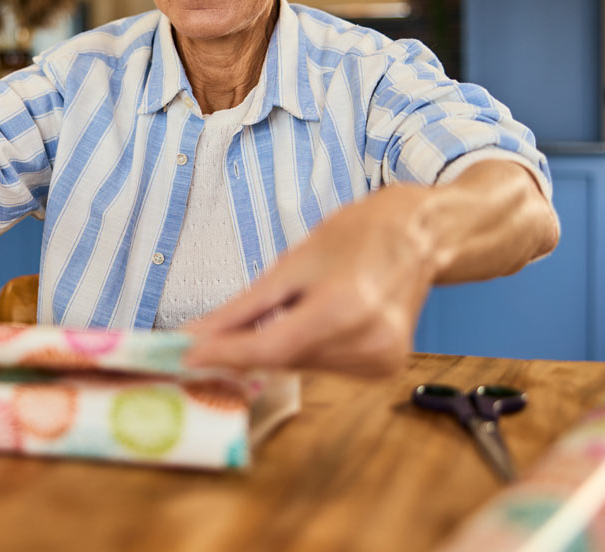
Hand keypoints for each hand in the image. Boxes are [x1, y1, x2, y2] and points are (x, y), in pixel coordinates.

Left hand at [183, 184, 436, 376]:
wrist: (419, 236)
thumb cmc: (357, 236)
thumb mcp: (292, 263)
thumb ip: (243, 308)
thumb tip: (197, 334)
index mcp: (344, 307)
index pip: (270, 348)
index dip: (224, 355)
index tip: (185, 355)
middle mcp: (367, 341)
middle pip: (283, 360)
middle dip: (243, 349)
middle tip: (211, 336)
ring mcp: (380, 360)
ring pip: (299, 367)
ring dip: (277, 348)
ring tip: (291, 307)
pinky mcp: (384, 369)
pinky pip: (322, 367)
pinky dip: (305, 349)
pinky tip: (315, 321)